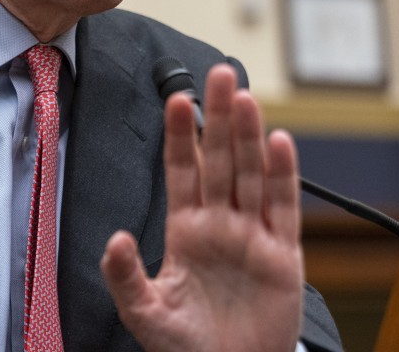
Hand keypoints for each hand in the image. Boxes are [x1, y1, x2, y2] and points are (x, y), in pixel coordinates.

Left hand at [101, 63, 303, 351]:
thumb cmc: (188, 346)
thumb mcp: (147, 312)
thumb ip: (127, 277)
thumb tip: (115, 240)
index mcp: (187, 229)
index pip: (183, 170)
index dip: (181, 135)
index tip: (177, 99)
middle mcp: (221, 223)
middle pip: (220, 159)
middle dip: (219, 117)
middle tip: (220, 73)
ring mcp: (254, 235)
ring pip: (251, 173)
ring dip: (249, 136)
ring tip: (245, 97)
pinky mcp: (283, 255)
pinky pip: (283, 208)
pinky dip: (282, 175)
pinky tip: (279, 142)